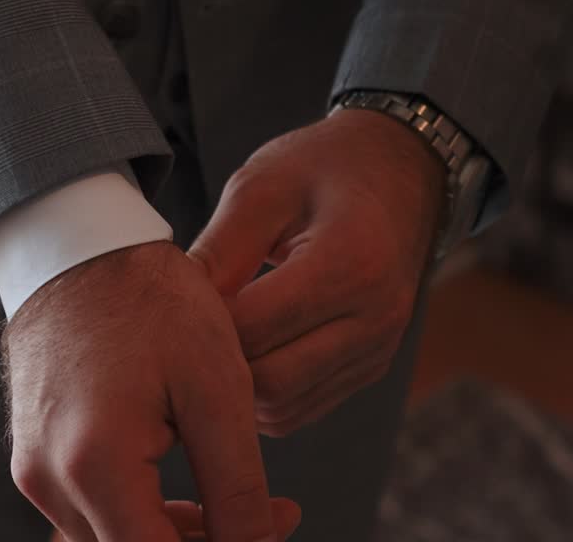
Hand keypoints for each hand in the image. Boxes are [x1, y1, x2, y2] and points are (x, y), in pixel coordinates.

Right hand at [3, 241, 300, 541]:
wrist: (80, 249)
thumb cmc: (152, 305)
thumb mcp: (216, 390)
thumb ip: (237, 486)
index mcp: (96, 463)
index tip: (280, 524)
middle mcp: (50, 478)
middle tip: (277, 513)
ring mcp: (33, 469)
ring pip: (113, 539)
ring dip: (176, 536)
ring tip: (239, 498)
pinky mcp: (33, 455)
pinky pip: (92, 512)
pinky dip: (142, 513)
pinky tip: (188, 491)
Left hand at [188, 109, 445, 436]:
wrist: (399, 168)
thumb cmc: (323, 166)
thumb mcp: (261, 187)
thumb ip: (219, 250)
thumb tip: (175, 308)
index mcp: (349, 264)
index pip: (253, 327)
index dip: (202, 323)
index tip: (173, 302)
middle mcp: (375, 318)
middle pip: (270, 381)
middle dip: (217, 362)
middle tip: (183, 329)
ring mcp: (379, 349)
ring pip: (285, 406)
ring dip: (238, 386)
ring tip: (210, 339)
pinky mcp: (372, 365)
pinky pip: (305, 406)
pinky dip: (264, 393)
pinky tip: (242, 351)